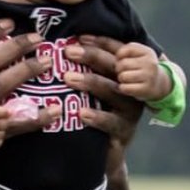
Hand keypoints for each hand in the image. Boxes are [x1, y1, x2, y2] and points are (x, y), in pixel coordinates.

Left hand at [62, 35, 146, 150]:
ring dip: (89, 83)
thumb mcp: (89, 92)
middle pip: (113, 68)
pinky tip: (80, 113)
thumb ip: (81, 70)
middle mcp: (130, 89)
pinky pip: (111, 122)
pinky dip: (96, 117)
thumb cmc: (93, 115)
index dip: (98, 43)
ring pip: (112, 92)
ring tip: (68, 78)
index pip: (114, 53)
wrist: (105, 154)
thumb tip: (60, 46)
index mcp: (124, 75)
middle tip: (68, 51)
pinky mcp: (124, 132)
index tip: (77, 36)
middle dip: (91, 57)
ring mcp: (129, 111)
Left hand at [114, 41, 170, 100]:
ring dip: (121, 79)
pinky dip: (124, 88)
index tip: (122, 60)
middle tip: (125, 71)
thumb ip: (113, 45)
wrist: (158, 84)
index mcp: (146, 51)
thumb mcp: (132, 54)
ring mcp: (149, 76)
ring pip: (122, 76)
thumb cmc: (139, 67)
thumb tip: (91, 38)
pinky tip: (130, 87)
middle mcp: (149, 62)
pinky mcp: (146, 89)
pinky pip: (124, 88)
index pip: (122, 50)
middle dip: (119, 69)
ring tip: (128, 79)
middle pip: (121, 64)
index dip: (118, 57)